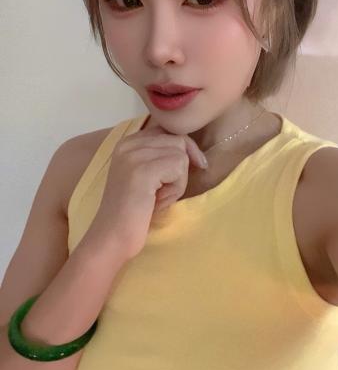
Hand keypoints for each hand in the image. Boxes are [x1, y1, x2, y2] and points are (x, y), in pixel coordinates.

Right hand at [88, 120, 207, 260]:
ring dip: (178, 180)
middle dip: (180, 169)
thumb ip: (162, 157)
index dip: (182, 151)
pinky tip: (159, 201)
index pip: (168, 131)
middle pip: (178, 141)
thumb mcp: (149, 177)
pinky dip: (176, 187)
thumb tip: (192, 148)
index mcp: (127, 142)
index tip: (183, 172)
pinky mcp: (143, 170)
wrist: (112, 238)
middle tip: (162, 193)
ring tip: (159, 197)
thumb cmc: (135, 212)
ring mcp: (134, 155)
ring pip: (181, 154)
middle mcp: (128, 143)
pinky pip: (179, 166)